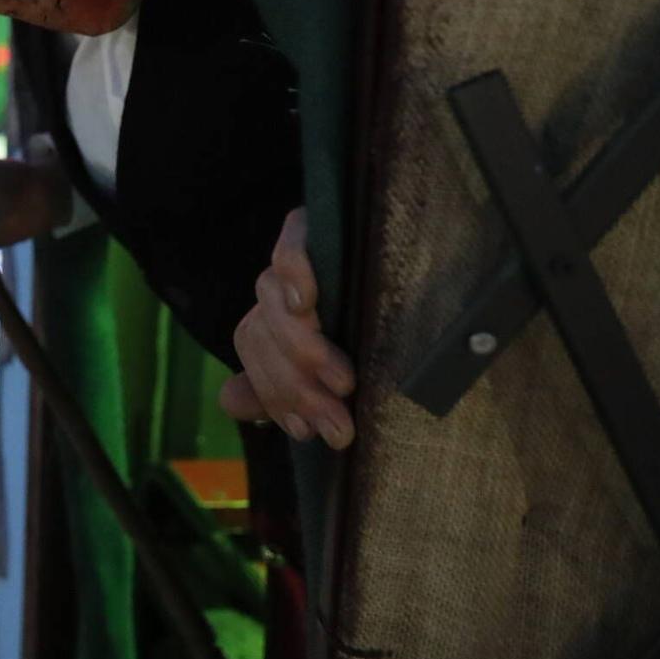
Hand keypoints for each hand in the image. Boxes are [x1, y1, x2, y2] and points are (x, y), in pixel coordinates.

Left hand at [218, 209, 355, 448]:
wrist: (429, 291)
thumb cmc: (375, 347)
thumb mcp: (329, 379)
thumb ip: (277, 391)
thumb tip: (230, 402)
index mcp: (270, 317)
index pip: (252, 349)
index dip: (273, 392)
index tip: (306, 431)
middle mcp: (276, 286)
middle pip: (258, 330)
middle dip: (295, 385)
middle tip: (337, 423)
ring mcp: (293, 257)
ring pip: (269, 296)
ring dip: (302, 345)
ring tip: (343, 381)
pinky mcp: (311, 227)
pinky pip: (289, 245)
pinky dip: (292, 272)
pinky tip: (304, 302)